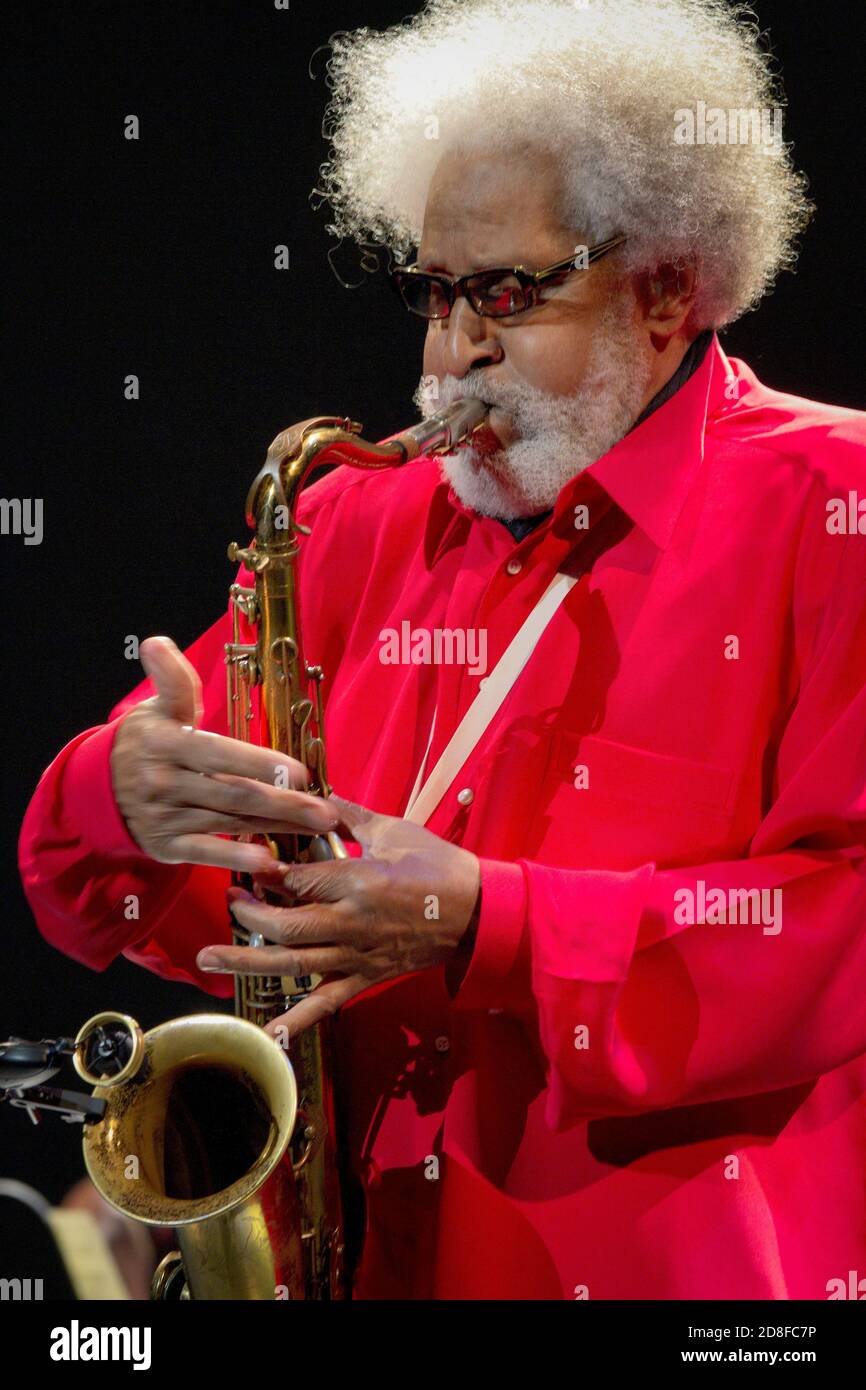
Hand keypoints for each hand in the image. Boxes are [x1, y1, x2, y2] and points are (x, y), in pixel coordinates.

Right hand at [110, 636, 337, 872]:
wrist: (99, 789)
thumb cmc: (146, 741)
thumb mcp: (156, 707)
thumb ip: (171, 680)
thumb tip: (158, 643)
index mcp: (168, 743)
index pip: (220, 754)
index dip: (260, 764)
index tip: (301, 773)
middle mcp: (166, 782)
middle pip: (235, 794)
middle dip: (284, 804)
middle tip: (326, 812)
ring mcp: (166, 817)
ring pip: (230, 823)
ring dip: (276, 828)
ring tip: (315, 829)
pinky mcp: (166, 846)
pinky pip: (207, 853)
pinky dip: (238, 858)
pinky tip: (270, 863)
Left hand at [196, 794, 480, 1037]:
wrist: (477, 912)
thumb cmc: (438, 866)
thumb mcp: (393, 830)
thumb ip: (347, 815)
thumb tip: (314, 796)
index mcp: (358, 882)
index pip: (295, 880)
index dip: (265, 871)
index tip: (249, 860)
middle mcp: (350, 923)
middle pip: (284, 924)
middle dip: (248, 913)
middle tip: (230, 899)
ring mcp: (355, 955)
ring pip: (292, 963)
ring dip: (247, 961)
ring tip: (208, 957)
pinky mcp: (364, 977)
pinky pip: (325, 1003)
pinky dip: (296, 1021)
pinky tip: (267, 1032)